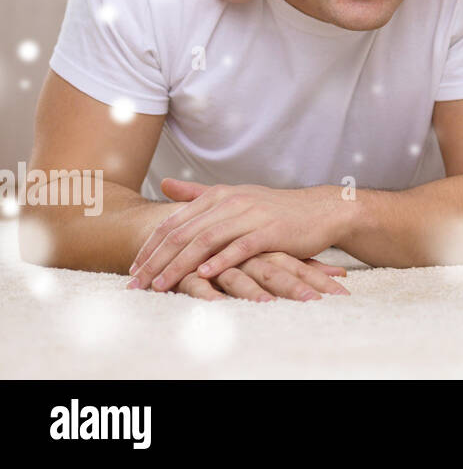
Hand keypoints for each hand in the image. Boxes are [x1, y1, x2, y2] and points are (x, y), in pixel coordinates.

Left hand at [127, 179, 345, 292]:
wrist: (321, 211)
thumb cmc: (276, 210)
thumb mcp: (236, 197)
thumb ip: (198, 194)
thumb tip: (165, 184)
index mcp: (219, 195)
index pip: (174, 222)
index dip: (150, 246)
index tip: (132, 268)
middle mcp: (231, 202)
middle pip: (184, 233)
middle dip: (156, 260)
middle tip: (135, 283)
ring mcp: (251, 215)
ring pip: (205, 241)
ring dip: (179, 266)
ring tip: (160, 286)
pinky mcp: (271, 231)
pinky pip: (240, 247)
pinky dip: (220, 261)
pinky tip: (203, 275)